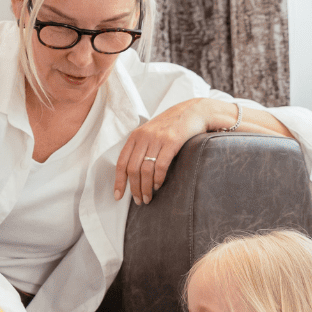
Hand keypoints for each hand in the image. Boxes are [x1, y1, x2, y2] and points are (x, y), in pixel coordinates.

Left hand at [113, 98, 229, 204]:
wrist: (194, 111)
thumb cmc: (172, 126)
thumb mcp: (151, 133)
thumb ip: (141, 148)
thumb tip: (133, 174)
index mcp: (135, 136)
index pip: (121, 162)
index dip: (119, 181)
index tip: (118, 195)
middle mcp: (144, 137)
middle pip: (132, 169)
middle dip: (134, 188)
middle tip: (139, 201)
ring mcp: (157, 138)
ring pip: (145, 170)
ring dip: (146, 188)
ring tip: (148, 198)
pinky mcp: (172, 141)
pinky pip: (160, 165)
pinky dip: (158, 179)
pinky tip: (159, 186)